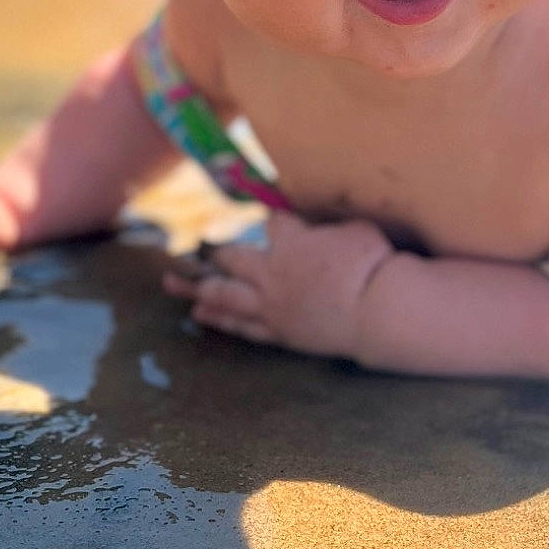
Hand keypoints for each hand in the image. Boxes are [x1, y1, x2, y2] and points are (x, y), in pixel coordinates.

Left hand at [163, 209, 392, 358]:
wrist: (376, 310)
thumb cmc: (372, 264)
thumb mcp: (355, 229)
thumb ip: (332, 225)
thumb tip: (325, 222)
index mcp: (290, 241)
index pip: (274, 222)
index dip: (275, 219)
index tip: (273, 217)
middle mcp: (271, 272)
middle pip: (231, 257)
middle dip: (215, 250)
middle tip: (197, 247)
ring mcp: (271, 305)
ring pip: (224, 294)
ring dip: (196, 287)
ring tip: (172, 283)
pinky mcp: (278, 332)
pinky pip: (241, 326)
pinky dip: (219, 319)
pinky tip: (201, 314)